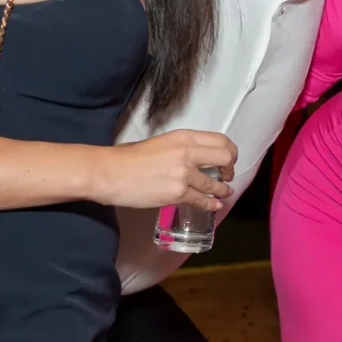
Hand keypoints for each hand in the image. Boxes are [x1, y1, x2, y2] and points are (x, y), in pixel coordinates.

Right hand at [97, 130, 237, 210]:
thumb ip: (183, 148)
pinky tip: (214, 206)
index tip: (228, 159)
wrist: (111, 172)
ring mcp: (184, 174)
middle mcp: (188, 152)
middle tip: (227, 175)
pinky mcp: (177, 194)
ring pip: (215, 184)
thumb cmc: (130, 157)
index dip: (230, 151)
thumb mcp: (162, 142)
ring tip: (224, 192)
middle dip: (231, 168)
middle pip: (226, 158)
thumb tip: (199, 159)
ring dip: (223, 189)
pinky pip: (201, 200)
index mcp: (184, 136)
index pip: (221, 140)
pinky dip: (211, 205)